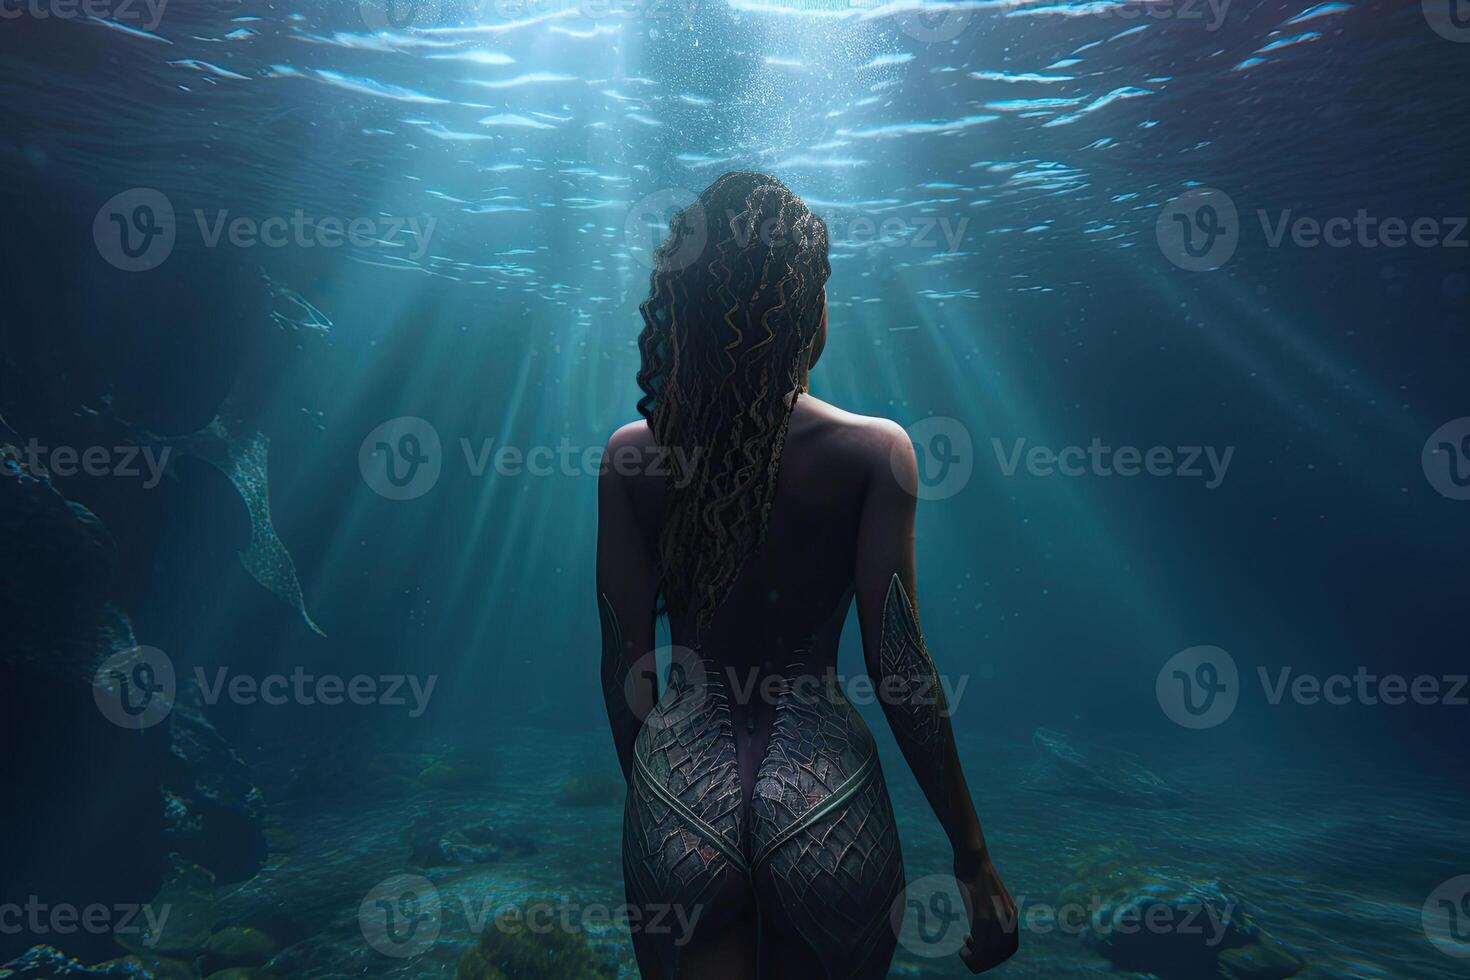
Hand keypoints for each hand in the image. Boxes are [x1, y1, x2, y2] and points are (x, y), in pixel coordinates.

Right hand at [954, 855, 1018, 973]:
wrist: (974, 857)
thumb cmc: (978, 874)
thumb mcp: (991, 895)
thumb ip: (993, 910)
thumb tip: (984, 925)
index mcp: (1011, 914)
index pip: (1011, 946)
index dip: (998, 955)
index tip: (982, 951)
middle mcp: (1007, 918)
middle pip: (1002, 952)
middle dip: (986, 960)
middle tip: (970, 954)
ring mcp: (995, 917)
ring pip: (990, 951)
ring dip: (976, 957)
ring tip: (964, 953)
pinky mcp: (981, 914)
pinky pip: (979, 942)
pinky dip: (970, 950)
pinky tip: (963, 944)